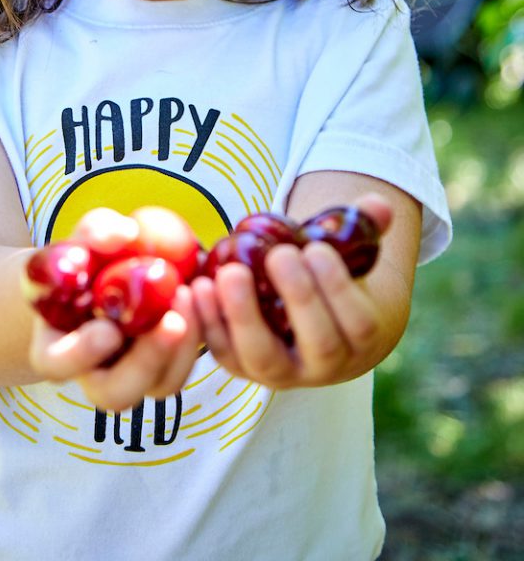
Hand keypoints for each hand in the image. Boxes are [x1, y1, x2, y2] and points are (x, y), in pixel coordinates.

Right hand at [27, 207, 203, 410]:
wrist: (110, 273)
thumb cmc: (86, 256)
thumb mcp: (84, 237)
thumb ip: (95, 232)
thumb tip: (124, 234)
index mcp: (55, 344)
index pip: (56, 363)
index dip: (81, 353)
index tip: (108, 329)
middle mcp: (92, 371)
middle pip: (114, 394)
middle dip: (147, 361)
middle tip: (172, 323)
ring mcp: (131, 374)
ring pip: (159, 386)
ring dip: (181, 349)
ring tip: (190, 296)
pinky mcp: (164, 364)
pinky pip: (184, 366)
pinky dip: (199, 334)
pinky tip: (203, 295)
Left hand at [192, 194, 395, 389]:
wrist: (312, 322)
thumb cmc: (331, 277)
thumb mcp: (350, 255)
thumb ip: (363, 227)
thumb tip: (378, 205)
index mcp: (361, 338)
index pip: (357, 322)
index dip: (337, 288)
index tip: (316, 248)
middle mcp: (324, 365)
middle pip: (317, 343)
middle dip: (299, 298)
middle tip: (279, 255)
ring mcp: (280, 372)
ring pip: (263, 356)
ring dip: (244, 315)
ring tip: (230, 272)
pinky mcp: (241, 368)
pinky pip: (224, 353)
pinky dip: (209, 321)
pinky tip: (198, 286)